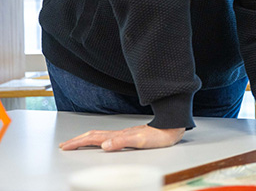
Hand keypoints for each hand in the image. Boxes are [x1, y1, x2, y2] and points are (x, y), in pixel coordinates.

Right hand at [59, 124, 184, 150]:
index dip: (78, 142)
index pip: (93, 139)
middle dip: (78, 140)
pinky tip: (100, 142)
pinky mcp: (130, 136)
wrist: (172, 128)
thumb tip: (104, 145)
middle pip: (93, 136)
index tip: (65, 146)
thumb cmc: (159, 136)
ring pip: (100, 135)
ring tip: (76, 142)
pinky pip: (108, 137)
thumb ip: (122, 142)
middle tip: (65, 145)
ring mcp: (124, 134)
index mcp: (118, 135)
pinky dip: (98, 140)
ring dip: (86, 139)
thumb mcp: (140, 141)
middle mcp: (119, 134)